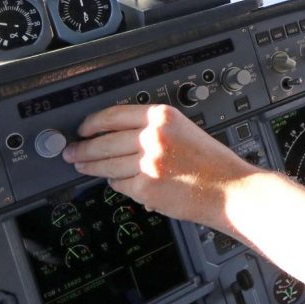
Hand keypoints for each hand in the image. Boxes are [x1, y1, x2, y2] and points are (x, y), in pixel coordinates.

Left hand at [63, 104, 257, 229]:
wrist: (231, 189)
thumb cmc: (214, 164)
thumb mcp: (186, 132)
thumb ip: (156, 131)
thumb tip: (120, 137)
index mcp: (164, 117)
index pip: (114, 114)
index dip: (92, 122)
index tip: (83, 128)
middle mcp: (154, 136)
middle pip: (104, 140)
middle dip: (83, 148)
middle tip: (73, 151)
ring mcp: (148, 162)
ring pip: (106, 163)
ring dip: (91, 166)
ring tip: (83, 166)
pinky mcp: (145, 186)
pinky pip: (119, 183)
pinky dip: (116, 183)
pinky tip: (116, 181)